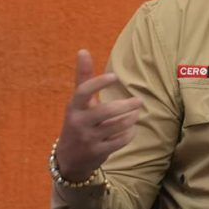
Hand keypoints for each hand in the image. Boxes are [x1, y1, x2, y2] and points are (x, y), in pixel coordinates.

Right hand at [55, 49, 142, 181]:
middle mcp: (79, 122)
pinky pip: (119, 141)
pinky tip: (132, 128)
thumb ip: (83, 77)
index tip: (115, 77)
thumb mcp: (77, 102)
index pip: (83, 91)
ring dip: (130, 119)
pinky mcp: (98, 152)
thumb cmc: (78, 121)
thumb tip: (83, 50)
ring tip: (137, 113)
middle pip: (106, 111)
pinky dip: (129, 134)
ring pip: (116, 126)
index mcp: (74, 107)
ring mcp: (89, 138)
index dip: (99, 83)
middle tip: (139, 101)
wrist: (69, 158)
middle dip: (126, 105)